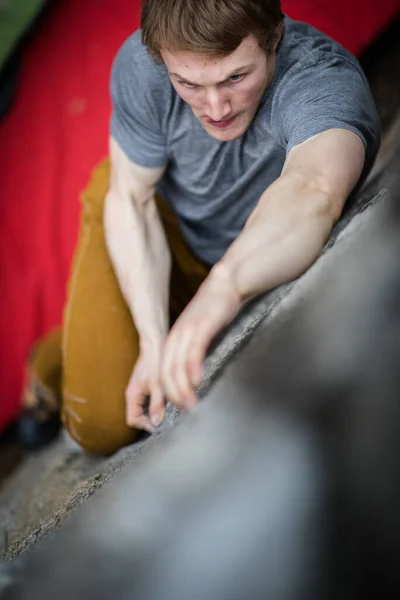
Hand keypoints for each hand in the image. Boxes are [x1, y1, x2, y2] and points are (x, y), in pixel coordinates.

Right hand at [125, 342, 165, 431]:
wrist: (155, 344)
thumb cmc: (154, 361)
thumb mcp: (157, 384)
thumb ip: (157, 403)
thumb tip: (156, 422)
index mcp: (132, 395)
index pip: (133, 420)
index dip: (145, 425)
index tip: (160, 424)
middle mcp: (133, 396)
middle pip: (138, 417)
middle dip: (151, 420)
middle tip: (166, 419)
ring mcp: (139, 392)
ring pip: (144, 411)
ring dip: (155, 413)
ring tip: (168, 411)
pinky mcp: (146, 388)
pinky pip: (149, 403)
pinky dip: (157, 405)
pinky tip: (168, 402)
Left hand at [160, 265, 240, 409]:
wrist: (224, 284)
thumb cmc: (213, 311)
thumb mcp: (197, 334)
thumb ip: (192, 352)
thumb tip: (193, 377)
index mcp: (173, 341)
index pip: (163, 372)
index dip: (167, 392)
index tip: (178, 407)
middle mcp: (176, 337)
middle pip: (166, 372)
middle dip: (173, 395)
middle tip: (184, 410)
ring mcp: (188, 331)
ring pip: (178, 365)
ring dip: (182, 387)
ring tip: (190, 403)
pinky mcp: (202, 326)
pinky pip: (194, 350)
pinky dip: (193, 367)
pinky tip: (198, 381)